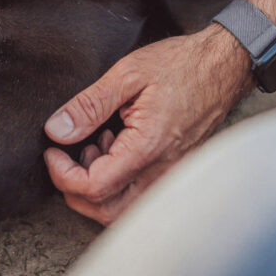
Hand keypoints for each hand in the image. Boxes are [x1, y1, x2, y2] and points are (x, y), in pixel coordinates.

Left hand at [42, 25, 252, 224]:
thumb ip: (88, 105)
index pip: (95, 187)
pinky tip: (114, 146)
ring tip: (94, 146)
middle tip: (65, 156)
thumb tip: (57, 130)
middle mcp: (163, 170)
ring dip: (97, 188)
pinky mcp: (175, 172)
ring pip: (124, 210)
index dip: (62, 174)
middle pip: (107, 212)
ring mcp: (172, 175)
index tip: (52, 150)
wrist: (223, 65)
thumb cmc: (181, 64)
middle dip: (75, 190)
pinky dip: (117, 183)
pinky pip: (140, 195)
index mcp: (148, 147)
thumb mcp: (127, 74)